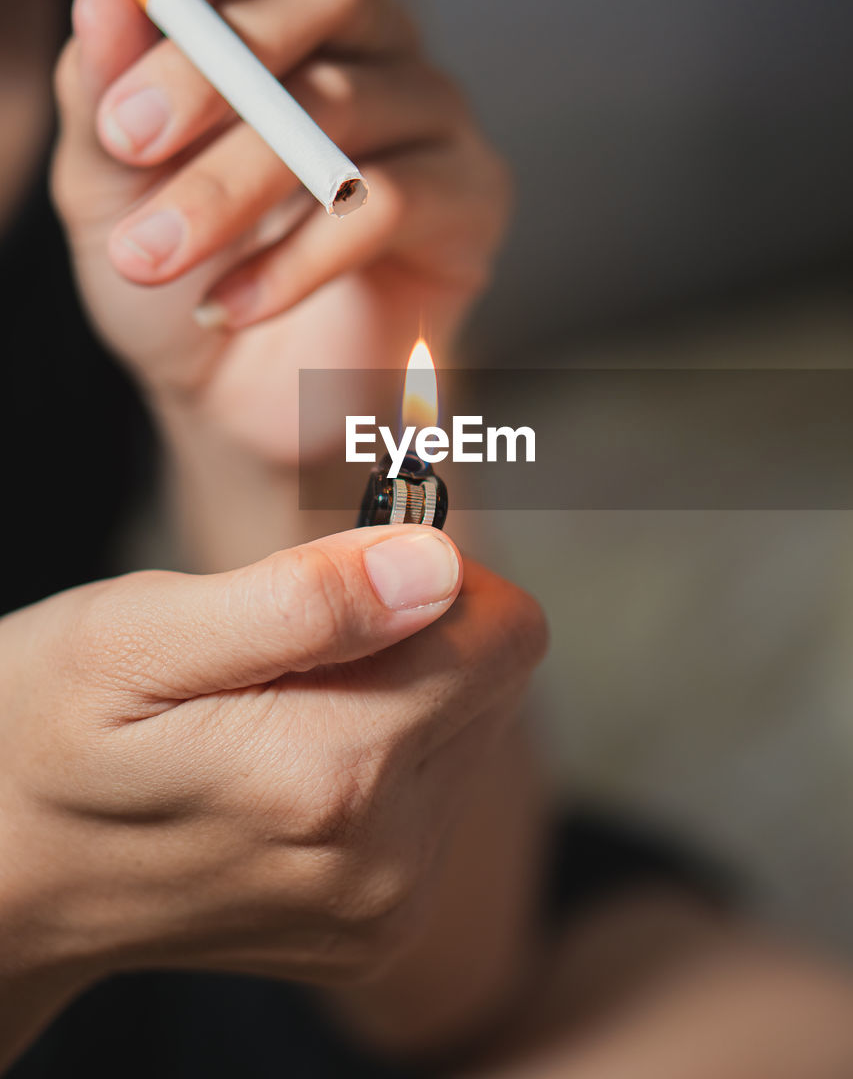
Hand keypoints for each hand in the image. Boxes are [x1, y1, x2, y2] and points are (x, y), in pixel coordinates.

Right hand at [0, 527, 544, 994]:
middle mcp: (381, 860)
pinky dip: (380, 758)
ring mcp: (383, 907)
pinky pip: (435, 798)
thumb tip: (435, 564)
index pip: (503, 634)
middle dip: (415, 635)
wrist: (0, 879)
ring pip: (469, 735)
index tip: (352, 567)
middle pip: (494, 683)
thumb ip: (300, 601)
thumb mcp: (138, 636)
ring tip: (277, 707)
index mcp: (331, 776)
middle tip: (292, 642)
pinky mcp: (379, 928)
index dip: (434, 573)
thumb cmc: (47, 733)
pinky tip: (286, 761)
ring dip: (396, 697)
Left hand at [52, 0, 509, 463]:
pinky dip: (297, 259)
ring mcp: (430, 114)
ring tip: (154, 255)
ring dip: (232, 184)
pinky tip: (230, 308)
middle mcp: (368, 44)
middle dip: (214, 62)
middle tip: (129, 138)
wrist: (241, 401)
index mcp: (278, 20)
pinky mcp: (472, 197)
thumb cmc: (178, 280)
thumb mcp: (111, 192)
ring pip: (346, 106)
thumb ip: (102, 97)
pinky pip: (389, 202)